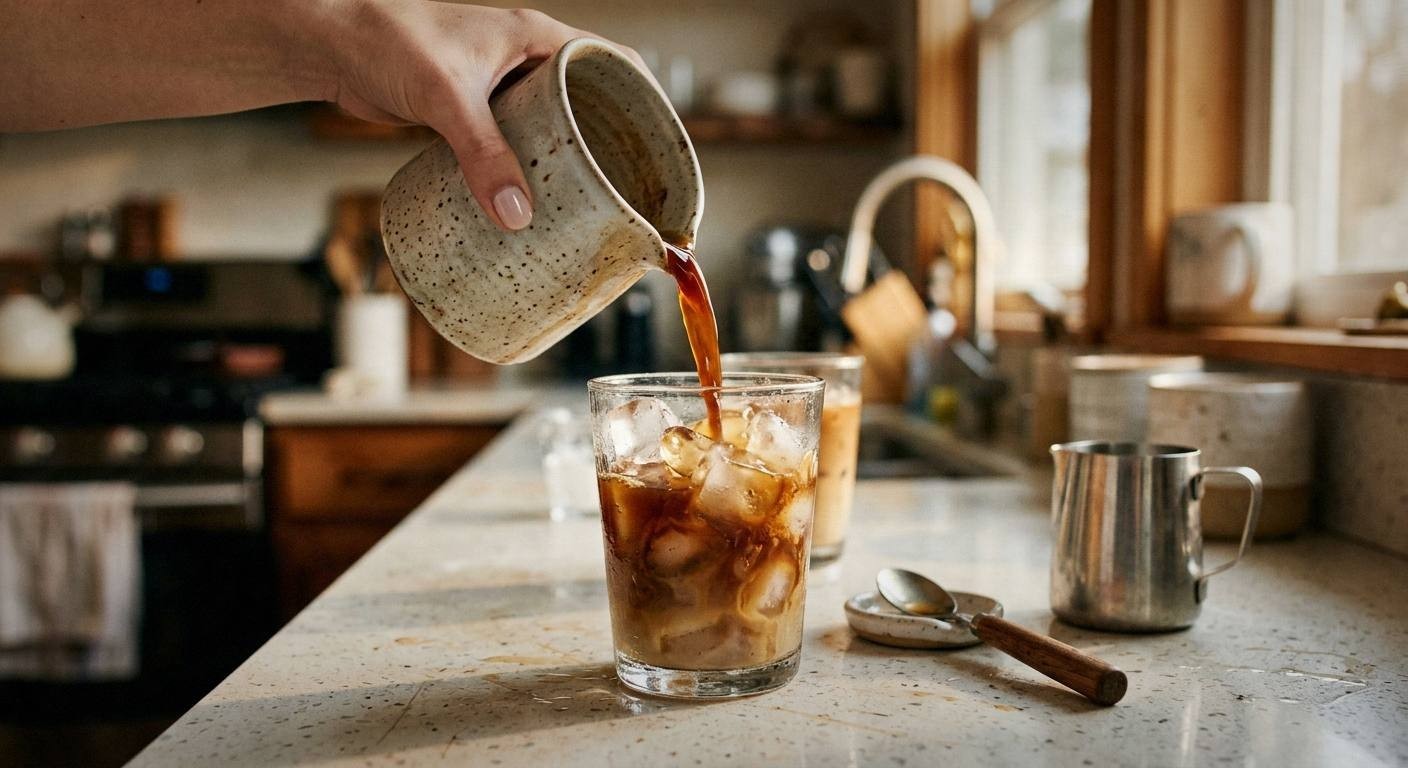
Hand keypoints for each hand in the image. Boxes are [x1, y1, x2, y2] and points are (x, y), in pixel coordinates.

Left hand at [319, 1, 645, 230]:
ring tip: (590, 208)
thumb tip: (518, 217)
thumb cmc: (387, 42)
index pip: (615, 61)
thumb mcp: (447, 99)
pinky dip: (530, 170)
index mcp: (539, 37)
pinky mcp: (473, 114)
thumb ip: (483, 156)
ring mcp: (500, 87)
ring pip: (553, 127)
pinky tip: (534, 204)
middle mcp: (527, 60)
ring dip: (569, 163)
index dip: (646, 100)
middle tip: (629, 192)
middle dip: (611, 146)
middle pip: (590, 102)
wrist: (329, 43)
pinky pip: (517, 144)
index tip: (662, 146)